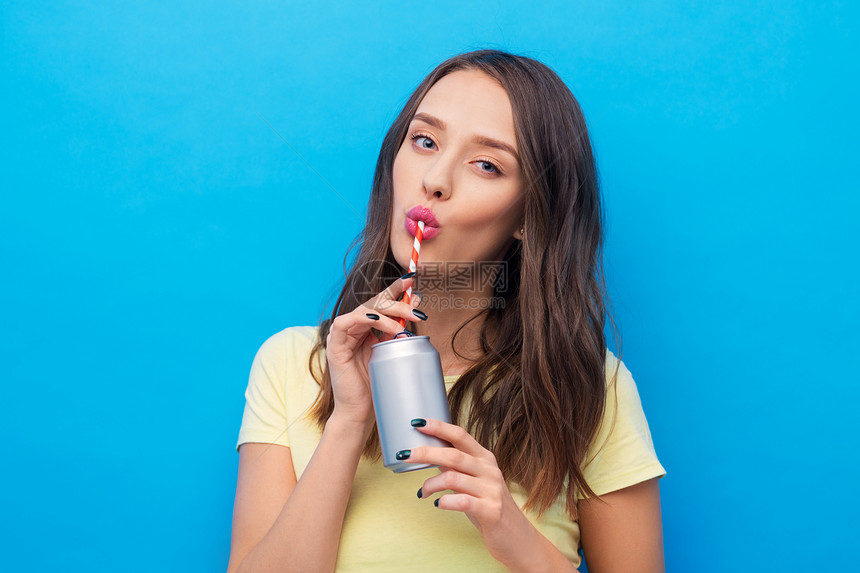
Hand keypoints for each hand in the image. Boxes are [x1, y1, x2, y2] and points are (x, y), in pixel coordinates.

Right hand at [325, 274, 423, 428]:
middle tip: (417, 309)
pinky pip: (347, 322)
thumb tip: (416, 310)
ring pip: (364, 310)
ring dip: (387, 313)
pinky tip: (378, 321)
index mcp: (365, 328)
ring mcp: (342, 335)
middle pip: (375, 304)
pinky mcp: (334, 344)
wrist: (360, 412)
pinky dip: (363, 318)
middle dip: (398, 302)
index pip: (381, 303)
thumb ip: (399, 332)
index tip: (412, 281)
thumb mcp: (392, 353)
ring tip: (405, 323)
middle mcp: (353, 328)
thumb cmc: (377, 386)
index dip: (395, 289)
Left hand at [404, 419, 542, 567]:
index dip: (438, 427)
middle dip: (425, 453)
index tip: (417, 423)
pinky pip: (462, 501)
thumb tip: (428, 453)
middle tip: (404, 455)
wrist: (516, 537)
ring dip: (430, 485)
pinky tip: (438, 504)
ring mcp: (491, 490)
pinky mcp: (491, 511)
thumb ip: (455, 467)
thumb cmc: (489, 506)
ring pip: (452, 478)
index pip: (460, 435)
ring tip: (422, 493)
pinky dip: (445, 501)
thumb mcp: (474, 481)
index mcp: (484, 458)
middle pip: (453, 454)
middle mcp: (489, 470)